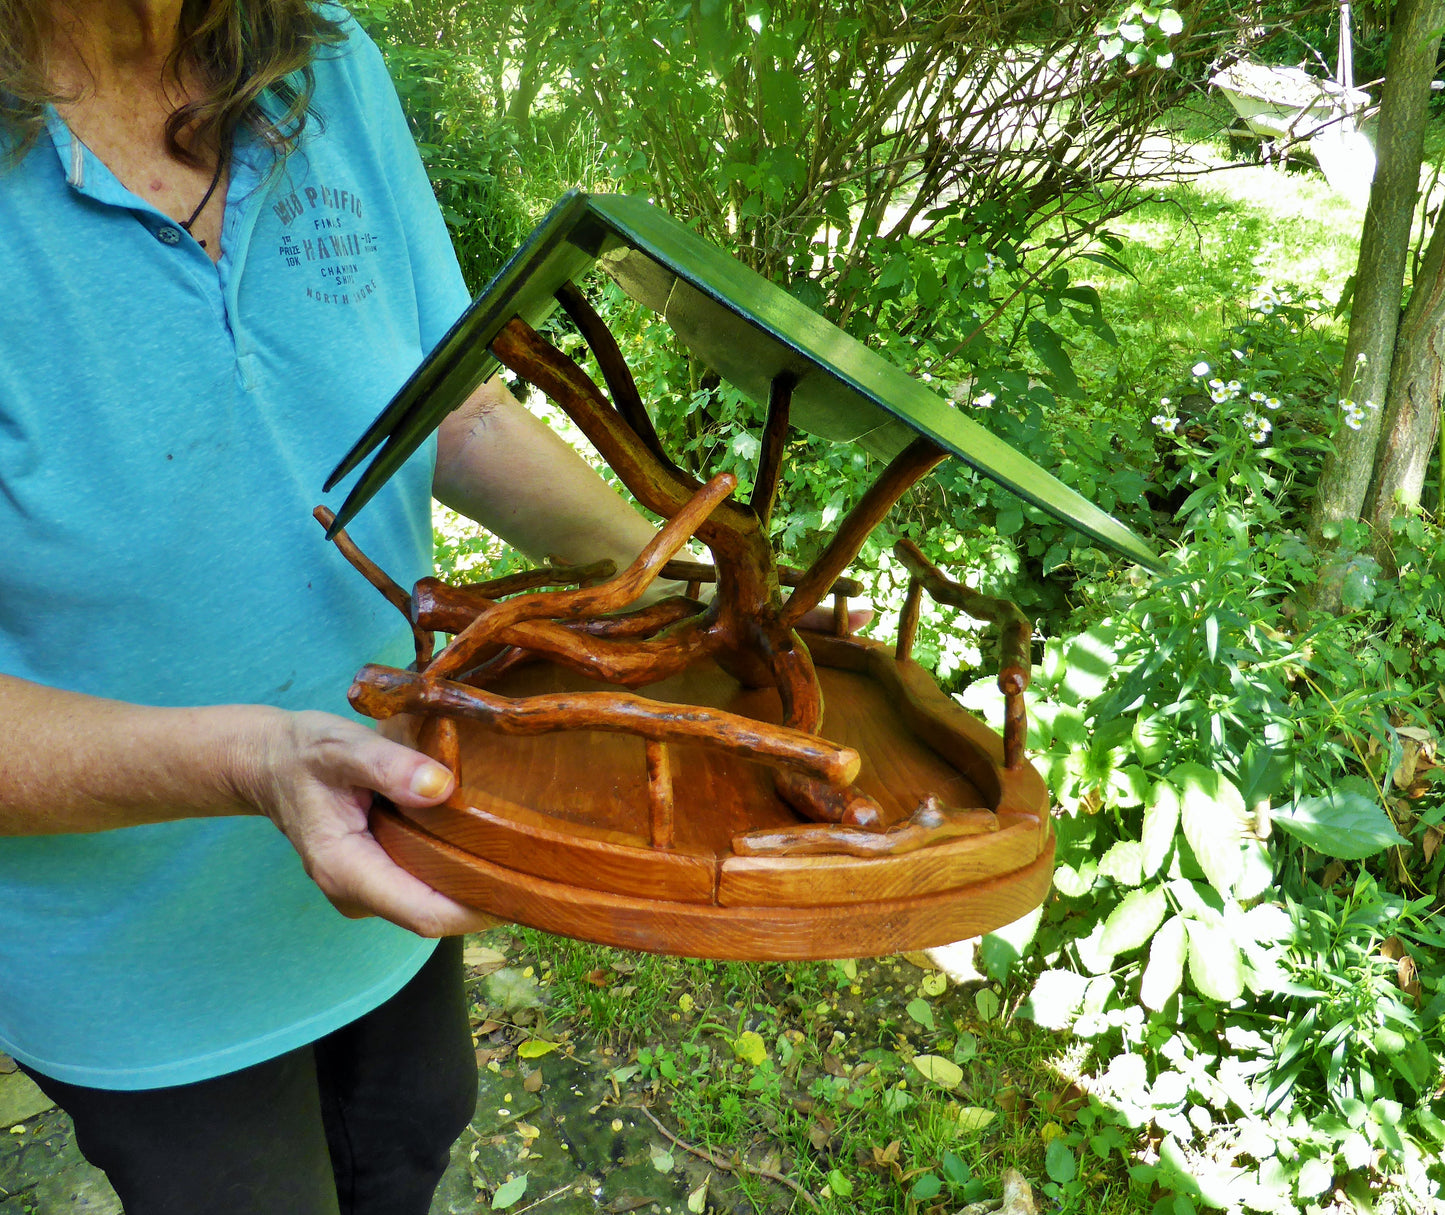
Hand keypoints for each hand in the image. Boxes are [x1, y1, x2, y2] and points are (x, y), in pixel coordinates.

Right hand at [232, 709, 502, 937]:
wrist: (271, 762)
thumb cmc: (305, 753)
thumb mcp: (342, 747)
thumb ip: (389, 765)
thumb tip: (439, 788)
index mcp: (346, 871)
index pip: (425, 915)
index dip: (478, 911)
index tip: (525, 888)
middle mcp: (357, 893)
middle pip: (436, 916)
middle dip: (486, 899)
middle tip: (539, 866)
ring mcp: (367, 891)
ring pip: (433, 904)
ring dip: (473, 886)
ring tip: (520, 854)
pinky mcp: (378, 878)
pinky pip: (425, 887)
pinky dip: (455, 872)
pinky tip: (485, 846)